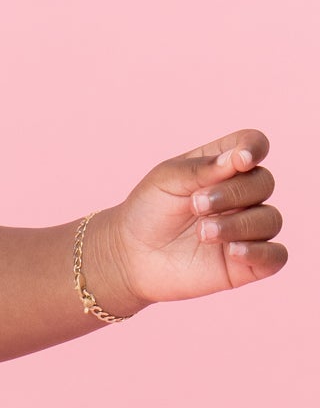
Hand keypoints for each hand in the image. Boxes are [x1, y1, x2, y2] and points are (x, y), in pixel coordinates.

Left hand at [90, 130, 286, 310]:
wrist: (131, 255)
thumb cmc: (149, 210)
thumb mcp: (166, 180)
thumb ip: (201, 168)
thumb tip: (237, 158)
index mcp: (224, 165)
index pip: (253, 145)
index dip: (254, 147)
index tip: (241, 159)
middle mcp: (243, 195)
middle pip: (264, 182)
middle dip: (233, 193)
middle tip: (196, 205)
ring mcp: (248, 228)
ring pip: (271, 219)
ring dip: (238, 225)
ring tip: (202, 233)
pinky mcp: (249, 262)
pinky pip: (276, 256)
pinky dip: (260, 252)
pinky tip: (232, 251)